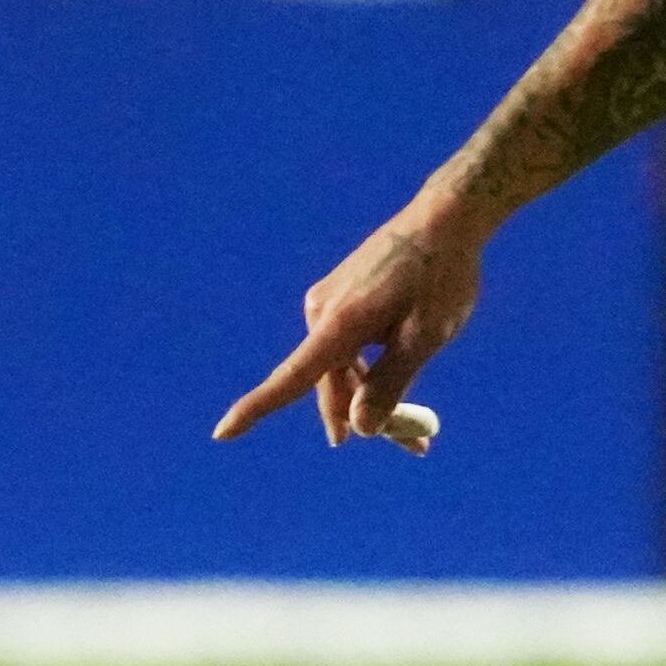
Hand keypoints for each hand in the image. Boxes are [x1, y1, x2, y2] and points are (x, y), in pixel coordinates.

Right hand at [213, 205, 480, 451]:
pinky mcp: (340, 298)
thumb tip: (357, 428)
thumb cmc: (440, 278)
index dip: (256, 409)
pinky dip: (369, 372)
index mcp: (339, 323)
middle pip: (331, 385)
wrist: (444, 219)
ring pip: (341, 369)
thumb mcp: (425, 337)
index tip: (221, 434)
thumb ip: (389, 383)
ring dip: (371, 399)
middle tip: (417, 446)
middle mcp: (322, 313)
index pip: (292, 378)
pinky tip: (399, 383)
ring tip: (420, 431)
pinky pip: (346, 348)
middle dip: (365, 420)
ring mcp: (328, 303)